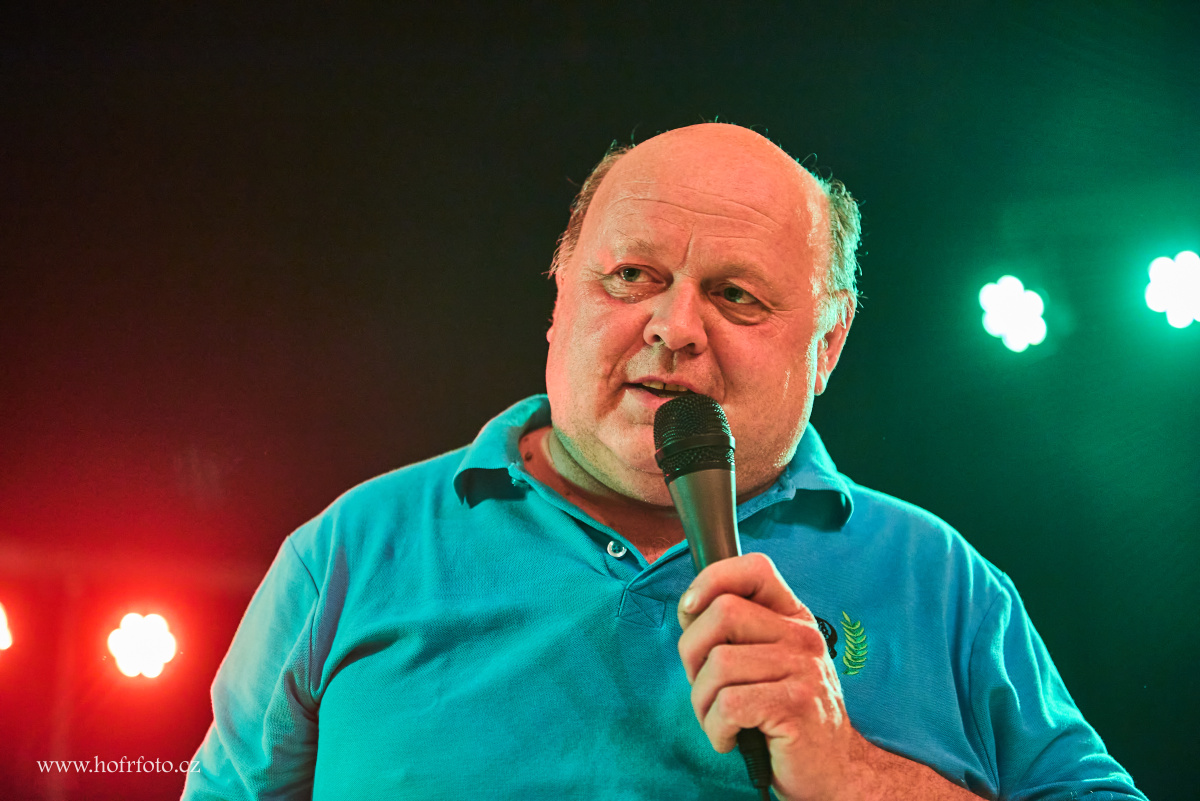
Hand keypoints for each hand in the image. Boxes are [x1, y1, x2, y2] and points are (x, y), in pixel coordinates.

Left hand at [676, 552, 866, 800]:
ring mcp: (803, 669)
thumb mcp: (765, 663)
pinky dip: (715, 728)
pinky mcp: (796, 707)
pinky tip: (730, 739)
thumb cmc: (784, 716)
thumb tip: (688, 609)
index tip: (690, 610)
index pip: (755, 568)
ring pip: (718, 663)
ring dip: (701, 701)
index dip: (712, 579)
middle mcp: (802, 636)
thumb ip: (735, 633)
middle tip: (704, 687)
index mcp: (793, 618)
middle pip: (723, 613)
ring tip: (718, 721)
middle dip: (692, 653)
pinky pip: (729, 705)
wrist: (832, 771)